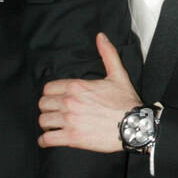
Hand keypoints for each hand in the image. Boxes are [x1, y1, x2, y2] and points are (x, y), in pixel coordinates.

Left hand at [38, 33, 139, 152]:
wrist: (135, 125)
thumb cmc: (126, 102)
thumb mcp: (118, 75)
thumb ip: (107, 54)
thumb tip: (100, 37)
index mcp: (77, 86)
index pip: (48, 88)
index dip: (51, 95)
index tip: (55, 100)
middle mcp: (70, 102)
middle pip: (43, 104)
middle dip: (47, 109)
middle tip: (54, 113)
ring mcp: (70, 120)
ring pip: (43, 121)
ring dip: (47, 124)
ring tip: (52, 126)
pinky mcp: (72, 137)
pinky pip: (47, 139)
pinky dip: (44, 140)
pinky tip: (47, 140)